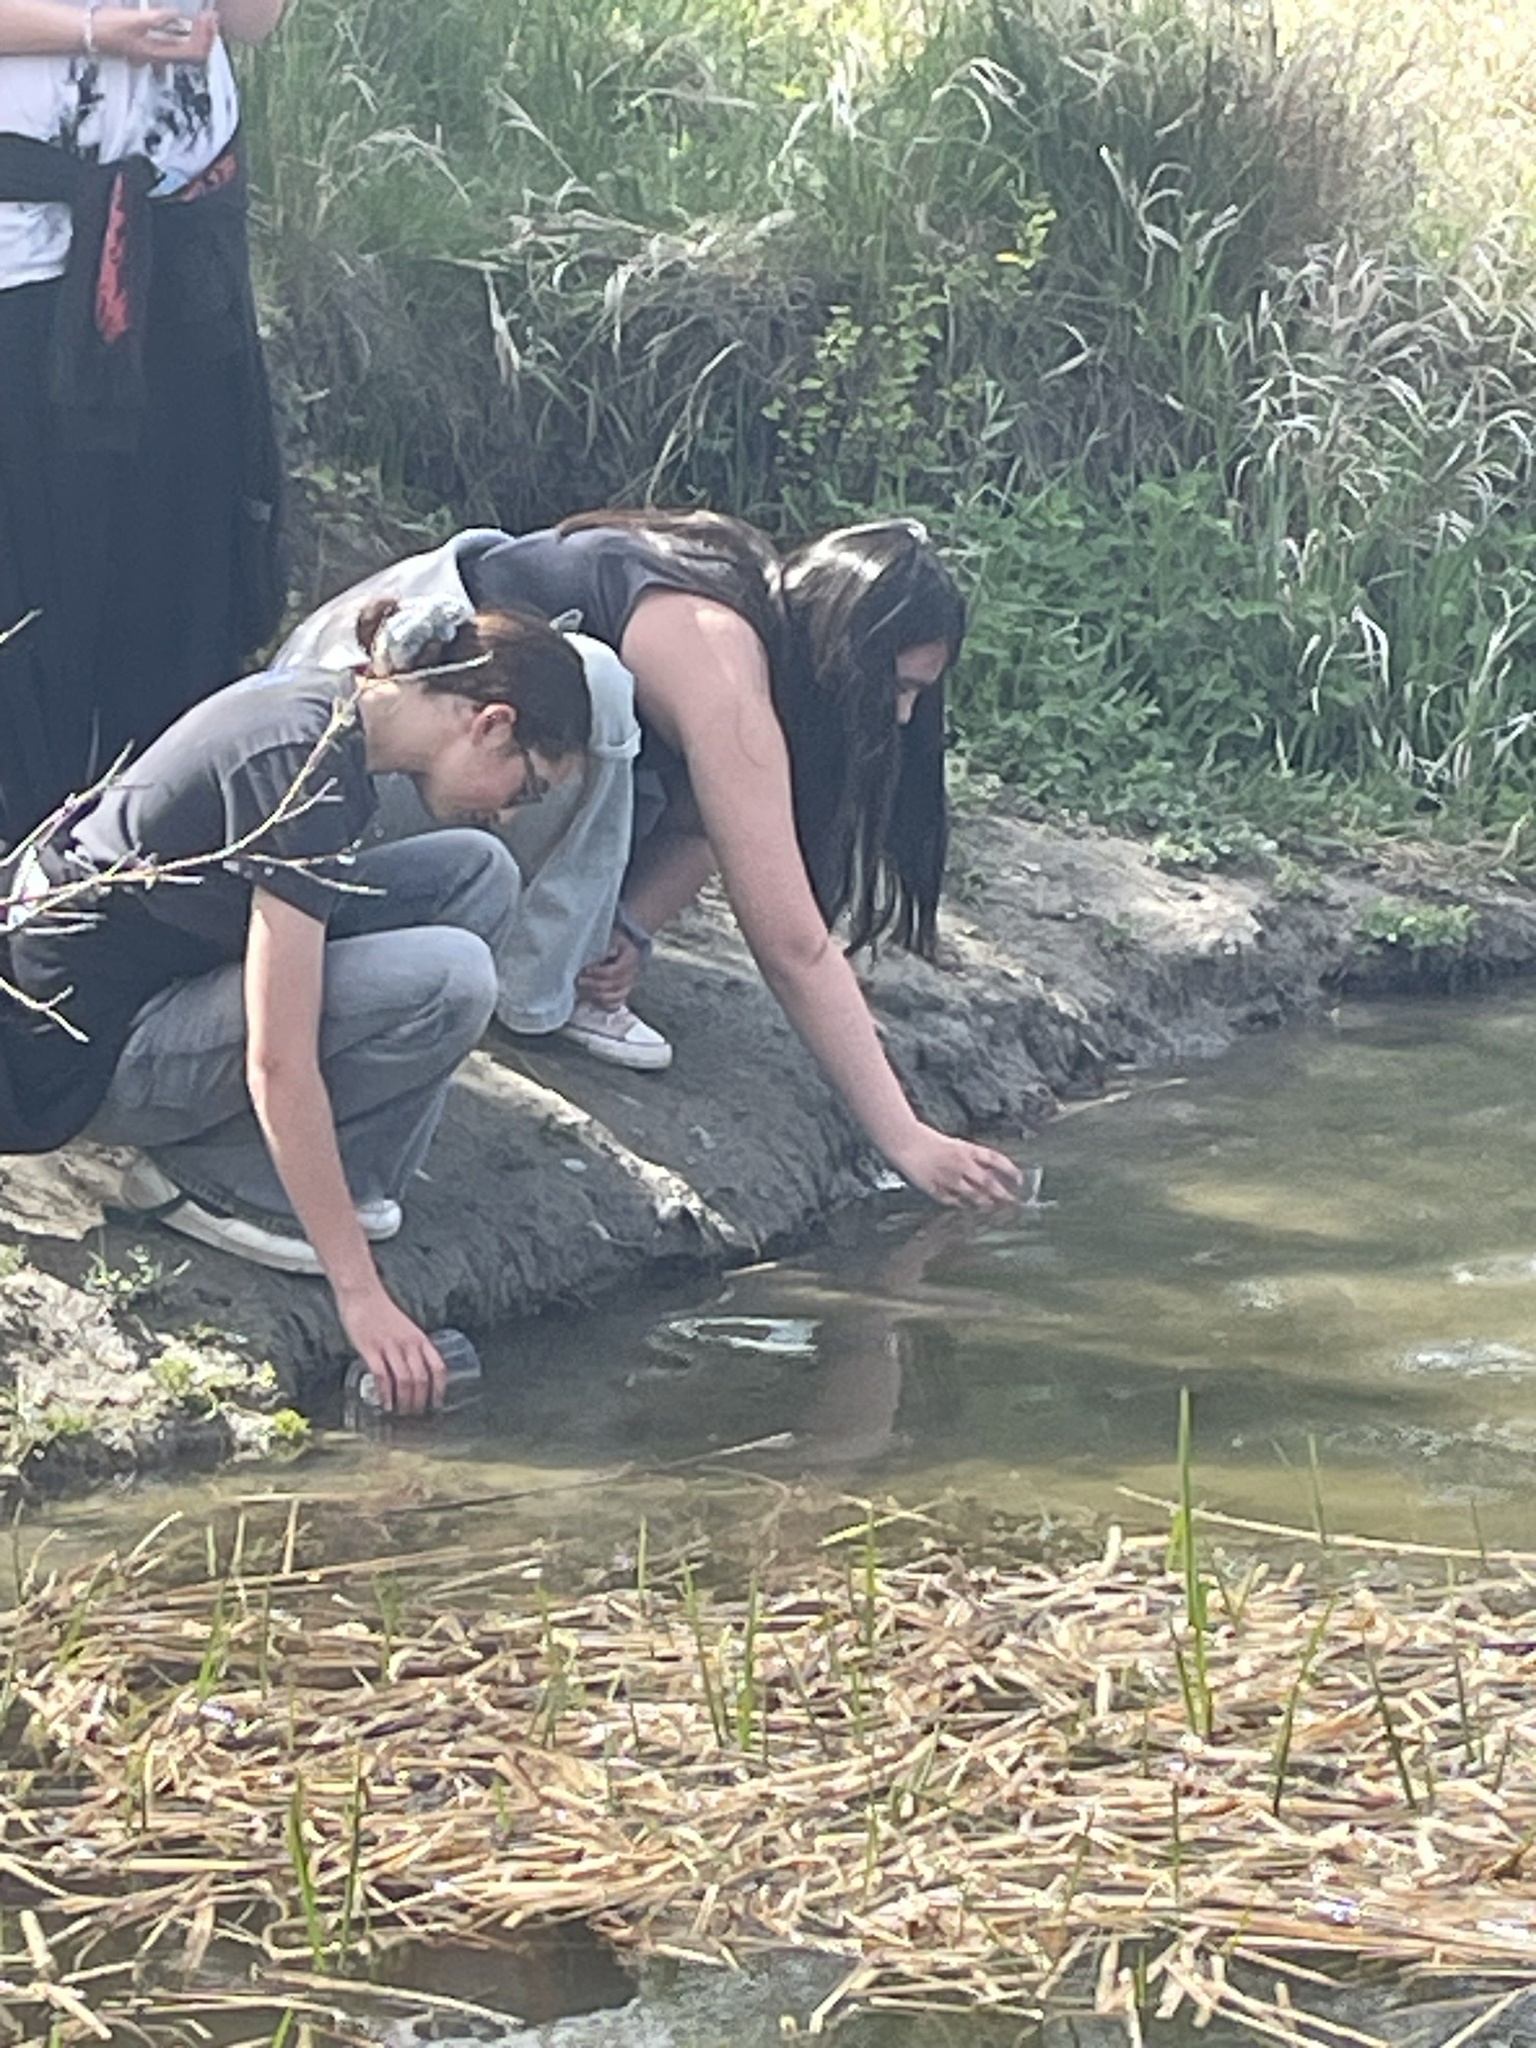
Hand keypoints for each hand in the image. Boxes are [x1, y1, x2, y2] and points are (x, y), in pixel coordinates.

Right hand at [94, 8, 216, 64]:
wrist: (90, 33)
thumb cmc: (110, 26)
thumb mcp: (134, 21)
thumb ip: (157, 19)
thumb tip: (177, 15)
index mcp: (159, 53)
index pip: (192, 52)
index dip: (205, 36)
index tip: (208, 17)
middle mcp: (161, 57)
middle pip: (194, 53)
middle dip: (207, 36)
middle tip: (213, 16)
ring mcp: (157, 52)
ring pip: (187, 49)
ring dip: (198, 34)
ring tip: (205, 17)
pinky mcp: (151, 44)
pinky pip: (177, 43)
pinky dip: (186, 32)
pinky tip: (188, 21)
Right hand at [335, 1283, 445, 1414]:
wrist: (363, 1295)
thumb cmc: (383, 1312)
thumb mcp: (406, 1328)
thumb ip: (412, 1346)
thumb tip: (416, 1369)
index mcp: (419, 1338)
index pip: (437, 1366)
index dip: (440, 1388)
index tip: (437, 1403)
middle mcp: (408, 1344)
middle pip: (421, 1378)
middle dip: (420, 1401)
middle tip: (416, 1414)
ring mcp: (389, 1347)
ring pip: (404, 1380)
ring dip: (404, 1401)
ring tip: (401, 1412)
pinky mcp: (371, 1349)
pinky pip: (382, 1376)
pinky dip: (385, 1393)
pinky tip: (385, 1403)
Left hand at [575, 927, 643, 1008]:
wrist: (624, 945)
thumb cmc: (614, 939)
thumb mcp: (613, 936)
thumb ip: (609, 943)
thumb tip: (608, 952)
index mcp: (631, 958)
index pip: (616, 971)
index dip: (600, 972)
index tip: (586, 969)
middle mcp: (633, 974)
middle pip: (615, 985)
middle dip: (595, 984)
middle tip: (579, 980)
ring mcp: (629, 985)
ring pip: (616, 996)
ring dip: (598, 996)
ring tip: (583, 992)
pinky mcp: (623, 992)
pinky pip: (617, 1003)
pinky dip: (605, 1005)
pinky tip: (593, 1000)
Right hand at [888, 1126, 1023, 1207]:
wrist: (904, 1141)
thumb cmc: (927, 1139)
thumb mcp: (955, 1144)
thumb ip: (972, 1157)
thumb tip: (990, 1169)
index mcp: (966, 1149)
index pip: (996, 1159)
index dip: (1010, 1170)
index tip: (1020, 1180)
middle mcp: (961, 1164)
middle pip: (988, 1181)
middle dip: (1003, 1193)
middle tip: (1012, 1202)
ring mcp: (948, 1178)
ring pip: (972, 1195)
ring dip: (984, 1202)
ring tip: (991, 1206)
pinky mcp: (935, 1188)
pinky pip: (952, 1200)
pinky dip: (960, 1203)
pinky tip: (965, 1206)